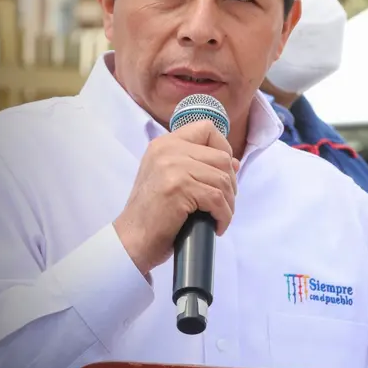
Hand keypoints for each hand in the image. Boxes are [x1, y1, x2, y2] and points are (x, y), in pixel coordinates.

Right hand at [114, 120, 239, 275]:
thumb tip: (235, 161)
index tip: (223, 172)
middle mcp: (168, 150)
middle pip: (222, 157)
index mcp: (165, 144)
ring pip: (223, 179)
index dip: (223, 148)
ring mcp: (173, 167)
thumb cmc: (154, 213)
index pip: (206, 129)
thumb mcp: (171, 179)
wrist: (131, 239)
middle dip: (230, 183)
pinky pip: (218, 198)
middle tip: (223, 203)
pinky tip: (217, 226)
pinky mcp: (179, 188)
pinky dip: (224, 216)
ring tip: (220, 217)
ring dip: (229, 203)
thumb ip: (198, 164)